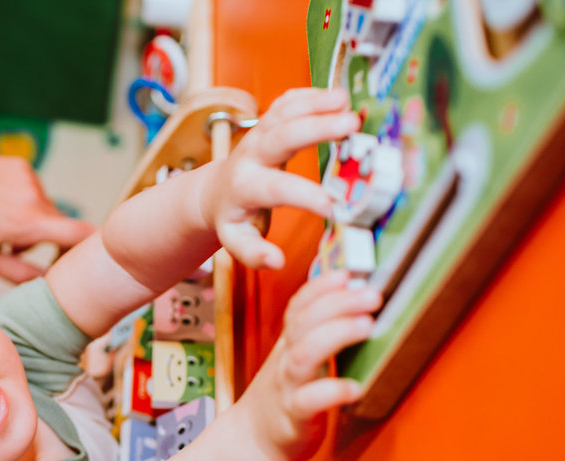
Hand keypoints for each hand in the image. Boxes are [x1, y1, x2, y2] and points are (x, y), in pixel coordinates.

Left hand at [0, 135, 95, 282]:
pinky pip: (30, 191)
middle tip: (9, 246)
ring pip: (42, 209)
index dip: (92, 248)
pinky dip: (19, 202)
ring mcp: (29, 177)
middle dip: (41, 239)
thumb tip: (46, 283)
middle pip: (58, 225)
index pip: (81, 235)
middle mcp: (34, 197)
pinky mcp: (21, 165)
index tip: (89, 259)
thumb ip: (19, 273)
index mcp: (27, 223)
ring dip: (27, 220)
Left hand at [206, 88, 359, 268]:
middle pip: (281, 136)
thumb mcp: (235, 239)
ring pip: (284, 111)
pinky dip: (310, 95)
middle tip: (350, 124)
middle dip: (315, 128)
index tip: (333, 205)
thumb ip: (253, 252)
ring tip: (347, 102)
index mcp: (245, 186)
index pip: (275, 188)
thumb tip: (275, 262)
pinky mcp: (268, 121)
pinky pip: (287, 101)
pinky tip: (336, 96)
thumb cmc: (233, 217)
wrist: (214, 191)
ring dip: (316, 103)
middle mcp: (251, 154)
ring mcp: (259, 133)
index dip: (304, 196)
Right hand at [239, 269, 380, 460]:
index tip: (346, 275)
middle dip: (338, 303)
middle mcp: (286, 361)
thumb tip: (353, 302)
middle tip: (371, 295)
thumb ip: (316, 333)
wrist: (252, 440)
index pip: (298, 307)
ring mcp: (289, 387)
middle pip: (304, 323)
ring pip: (305, 355)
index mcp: (288, 345)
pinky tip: (356, 387)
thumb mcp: (293, 359)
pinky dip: (333, 391)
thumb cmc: (284, 396)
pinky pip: (310, 401)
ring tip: (366, 326)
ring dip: (336, 334)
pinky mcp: (296, 417)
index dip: (320, 287)